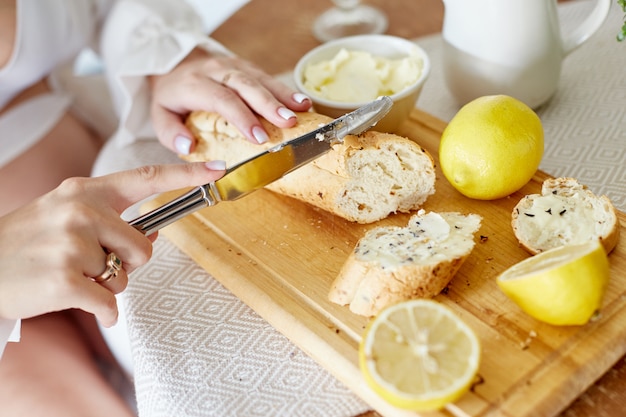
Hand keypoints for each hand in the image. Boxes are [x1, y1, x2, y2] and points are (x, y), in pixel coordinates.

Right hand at [0, 161, 225, 326]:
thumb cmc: (29, 244)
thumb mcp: (63, 215)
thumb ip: (108, 218)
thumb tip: (156, 230)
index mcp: (84, 191)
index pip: (145, 178)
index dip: (186, 174)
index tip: (217, 169)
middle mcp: (80, 211)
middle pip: (144, 247)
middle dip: (127, 264)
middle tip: (92, 265)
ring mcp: (71, 244)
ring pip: (125, 278)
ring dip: (106, 286)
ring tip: (72, 276)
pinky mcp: (64, 280)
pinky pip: (109, 304)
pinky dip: (100, 311)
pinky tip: (74, 300)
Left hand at [148, 48, 311, 153]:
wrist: (174, 62)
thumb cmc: (172, 96)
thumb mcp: (160, 116)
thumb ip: (170, 133)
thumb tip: (189, 147)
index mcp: (194, 85)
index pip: (221, 99)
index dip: (242, 117)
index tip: (258, 137)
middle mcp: (216, 71)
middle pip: (245, 86)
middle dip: (269, 105)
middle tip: (288, 123)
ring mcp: (233, 66)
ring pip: (260, 78)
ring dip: (283, 95)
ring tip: (303, 109)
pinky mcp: (246, 67)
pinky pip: (267, 77)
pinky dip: (285, 90)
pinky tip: (302, 102)